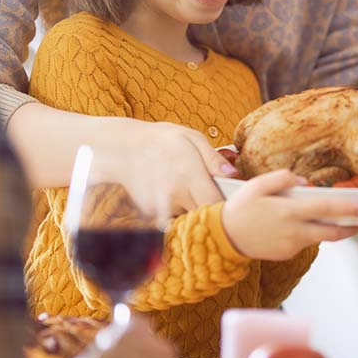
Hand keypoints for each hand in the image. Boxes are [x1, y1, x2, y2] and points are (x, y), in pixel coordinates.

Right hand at [108, 118, 233, 215]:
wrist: (124, 147)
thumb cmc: (163, 140)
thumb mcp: (192, 138)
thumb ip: (213, 159)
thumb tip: (233, 175)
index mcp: (189, 175)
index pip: (215, 204)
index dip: (226, 207)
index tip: (230, 201)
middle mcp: (175, 194)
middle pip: (203, 217)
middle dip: (212, 212)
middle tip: (215, 199)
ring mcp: (161, 205)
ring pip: (187, 219)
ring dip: (194, 212)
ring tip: (192, 194)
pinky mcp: (151, 212)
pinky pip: (171, 218)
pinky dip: (177, 212)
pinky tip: (176, 196)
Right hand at [222, 169, 357, 259]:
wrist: (223, 237)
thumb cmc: (240, 208)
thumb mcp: (258, 185)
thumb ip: (283, 179)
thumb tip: (304, 182)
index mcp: (289, 212)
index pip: (327, 210)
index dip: (349, 210)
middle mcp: (294, 232)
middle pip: (333, 233)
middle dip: (352, 227)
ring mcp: (291, 246)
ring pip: (319, 237)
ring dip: (330, 229)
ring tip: (337, 217)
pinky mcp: (287, 254)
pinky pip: (304, 242)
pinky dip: (309, 233)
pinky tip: (301, 224)